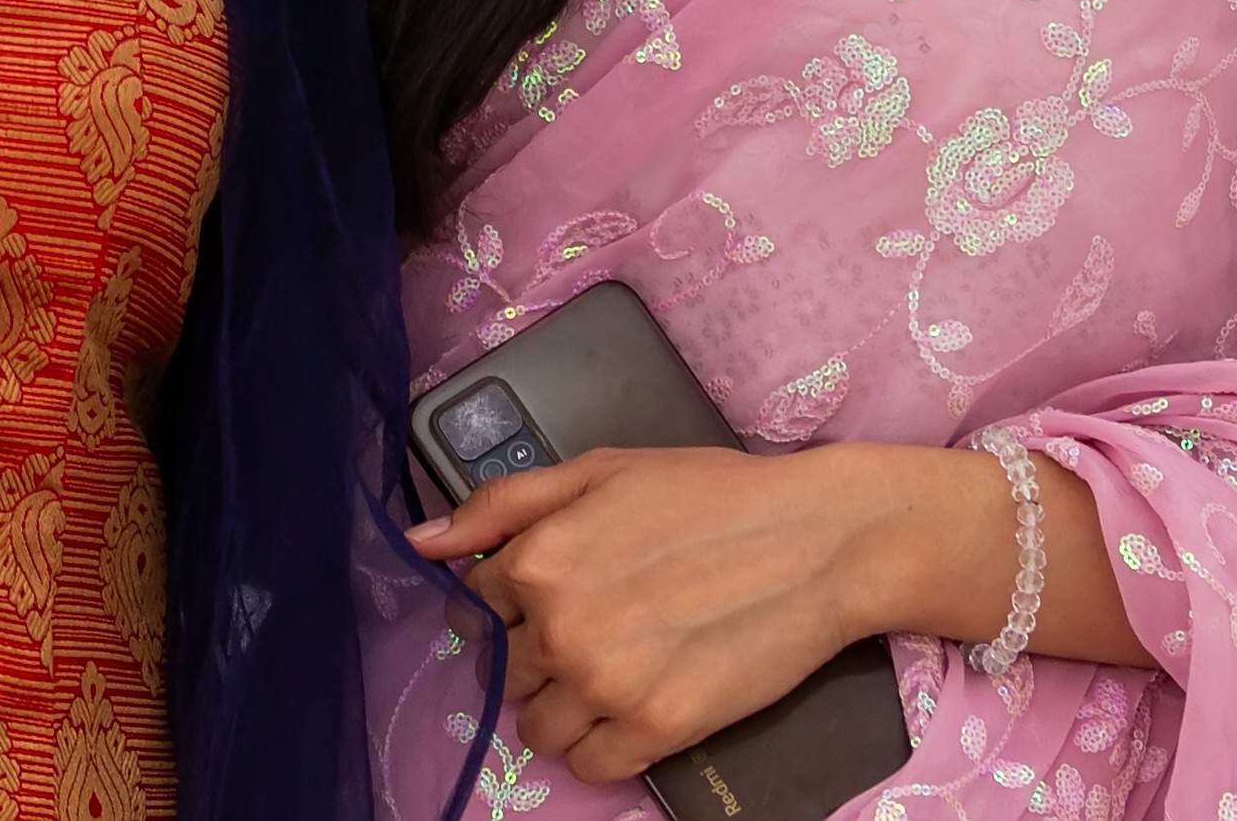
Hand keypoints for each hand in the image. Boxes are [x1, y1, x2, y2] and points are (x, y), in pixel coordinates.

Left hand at [400, 444, 987, 783]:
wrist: (815, 541)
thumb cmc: (708, 494)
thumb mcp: (599, 471)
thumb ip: (502, 506)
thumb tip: (420, 542)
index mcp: (537, 559)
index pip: (480, 606)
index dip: (517, 602)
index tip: (560, 595)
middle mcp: (559, 628)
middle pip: (508, 671)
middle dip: (540, 655)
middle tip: (603, 628)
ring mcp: (606, 686)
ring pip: (539, 729)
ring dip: (565, 708)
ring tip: (618, 672)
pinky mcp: (657, 731)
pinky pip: (591, 767)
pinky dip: (604, 747)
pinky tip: (637, 707)